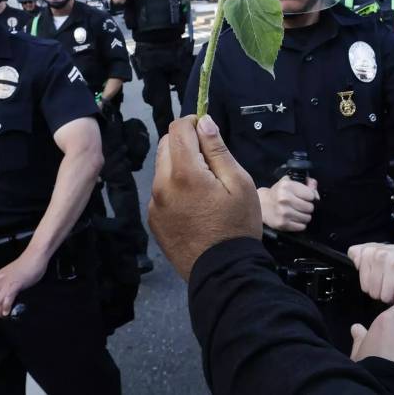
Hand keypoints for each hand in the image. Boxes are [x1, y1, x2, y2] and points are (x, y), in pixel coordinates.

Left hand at [0, 250, 47, 317]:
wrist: (35, 256)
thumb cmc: (27, 265)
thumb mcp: (11, 276)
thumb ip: (6, 285)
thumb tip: (6, 298)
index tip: (0, 311)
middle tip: (4, 314)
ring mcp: (5, 282)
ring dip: (1, 312)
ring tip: (6, 315)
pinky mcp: (14, 284)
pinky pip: (6, 300)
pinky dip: (7, 307)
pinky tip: (9, 311)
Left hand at [148, 115, 261, 279]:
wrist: (223, 272)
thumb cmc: (238, 225)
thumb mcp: (240, 183)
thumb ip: (218, 150)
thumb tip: (204, 122)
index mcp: (184, 173)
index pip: (177, 129)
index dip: (193, 123)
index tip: (207, 131)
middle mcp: (161, 185)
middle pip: (165, 145)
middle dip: (185, 143)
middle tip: (210, 161)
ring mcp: (154, 204)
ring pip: (162, 169)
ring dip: (179, 166)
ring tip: (204, 187)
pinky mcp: (153, 220)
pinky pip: (160, 192)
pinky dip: (174, 188)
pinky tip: (194, 206)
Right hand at [257, 176, 319, 231]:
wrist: (261, 204)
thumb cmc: (278, 193)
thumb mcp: (289, 182)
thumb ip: (305, 183)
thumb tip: (315, 187)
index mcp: (287, 186)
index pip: (311, 195)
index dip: (310, 197)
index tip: (306, 197)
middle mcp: (285, 199)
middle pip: (310, 207)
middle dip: (308, 207)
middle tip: (301, 206)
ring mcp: (284, 213)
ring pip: (307, 218)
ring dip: (305, 216)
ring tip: (298, 212)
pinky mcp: (282, 224)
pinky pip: (301, 227)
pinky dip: (300, 224)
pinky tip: (294, 219)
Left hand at [348, 239, 393, 303]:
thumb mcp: (374, 251)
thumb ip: (359, 255)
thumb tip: (353, 261)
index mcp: (369, 252)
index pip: (364, 286)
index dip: (373, 289)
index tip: (380, 284)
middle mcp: (380, 255)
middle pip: (374, 292)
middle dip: (383, 294)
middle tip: (390, 287)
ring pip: (386, 295)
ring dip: (393, 297)